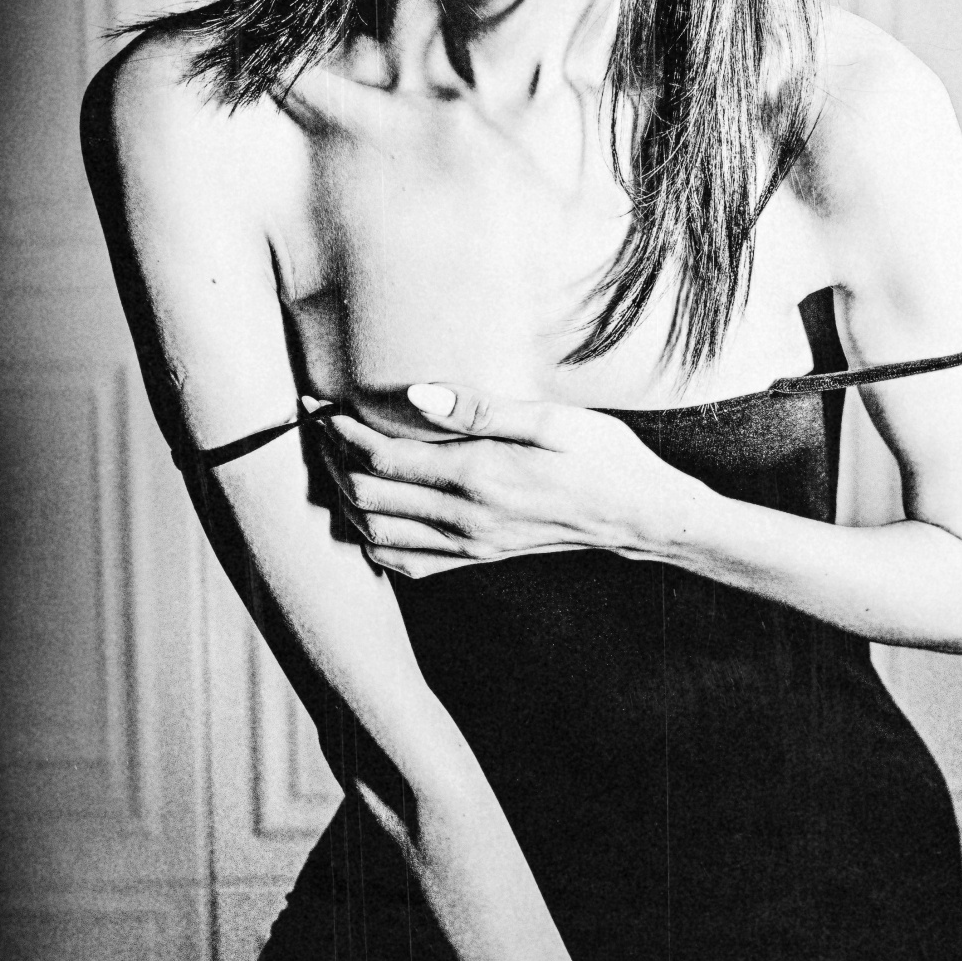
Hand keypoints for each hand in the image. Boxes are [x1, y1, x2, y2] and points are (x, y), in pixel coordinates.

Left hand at [313, 383, 699, 578]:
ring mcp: (470, 545)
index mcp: (478, 476)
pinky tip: (371, 517)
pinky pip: (407, 564)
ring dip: (346, 501)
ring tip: (337, 465)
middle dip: (333, 462)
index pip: (382, 460)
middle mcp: (465, 518)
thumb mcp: (551, 419)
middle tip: (322, 430)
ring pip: (377, 535)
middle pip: (367, 498)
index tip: (325, 407)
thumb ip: (480, 408)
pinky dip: (375, 544)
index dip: (342, 434)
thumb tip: (416, 396)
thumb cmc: (602, 457)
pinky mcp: (479, 558)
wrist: (639, 515)